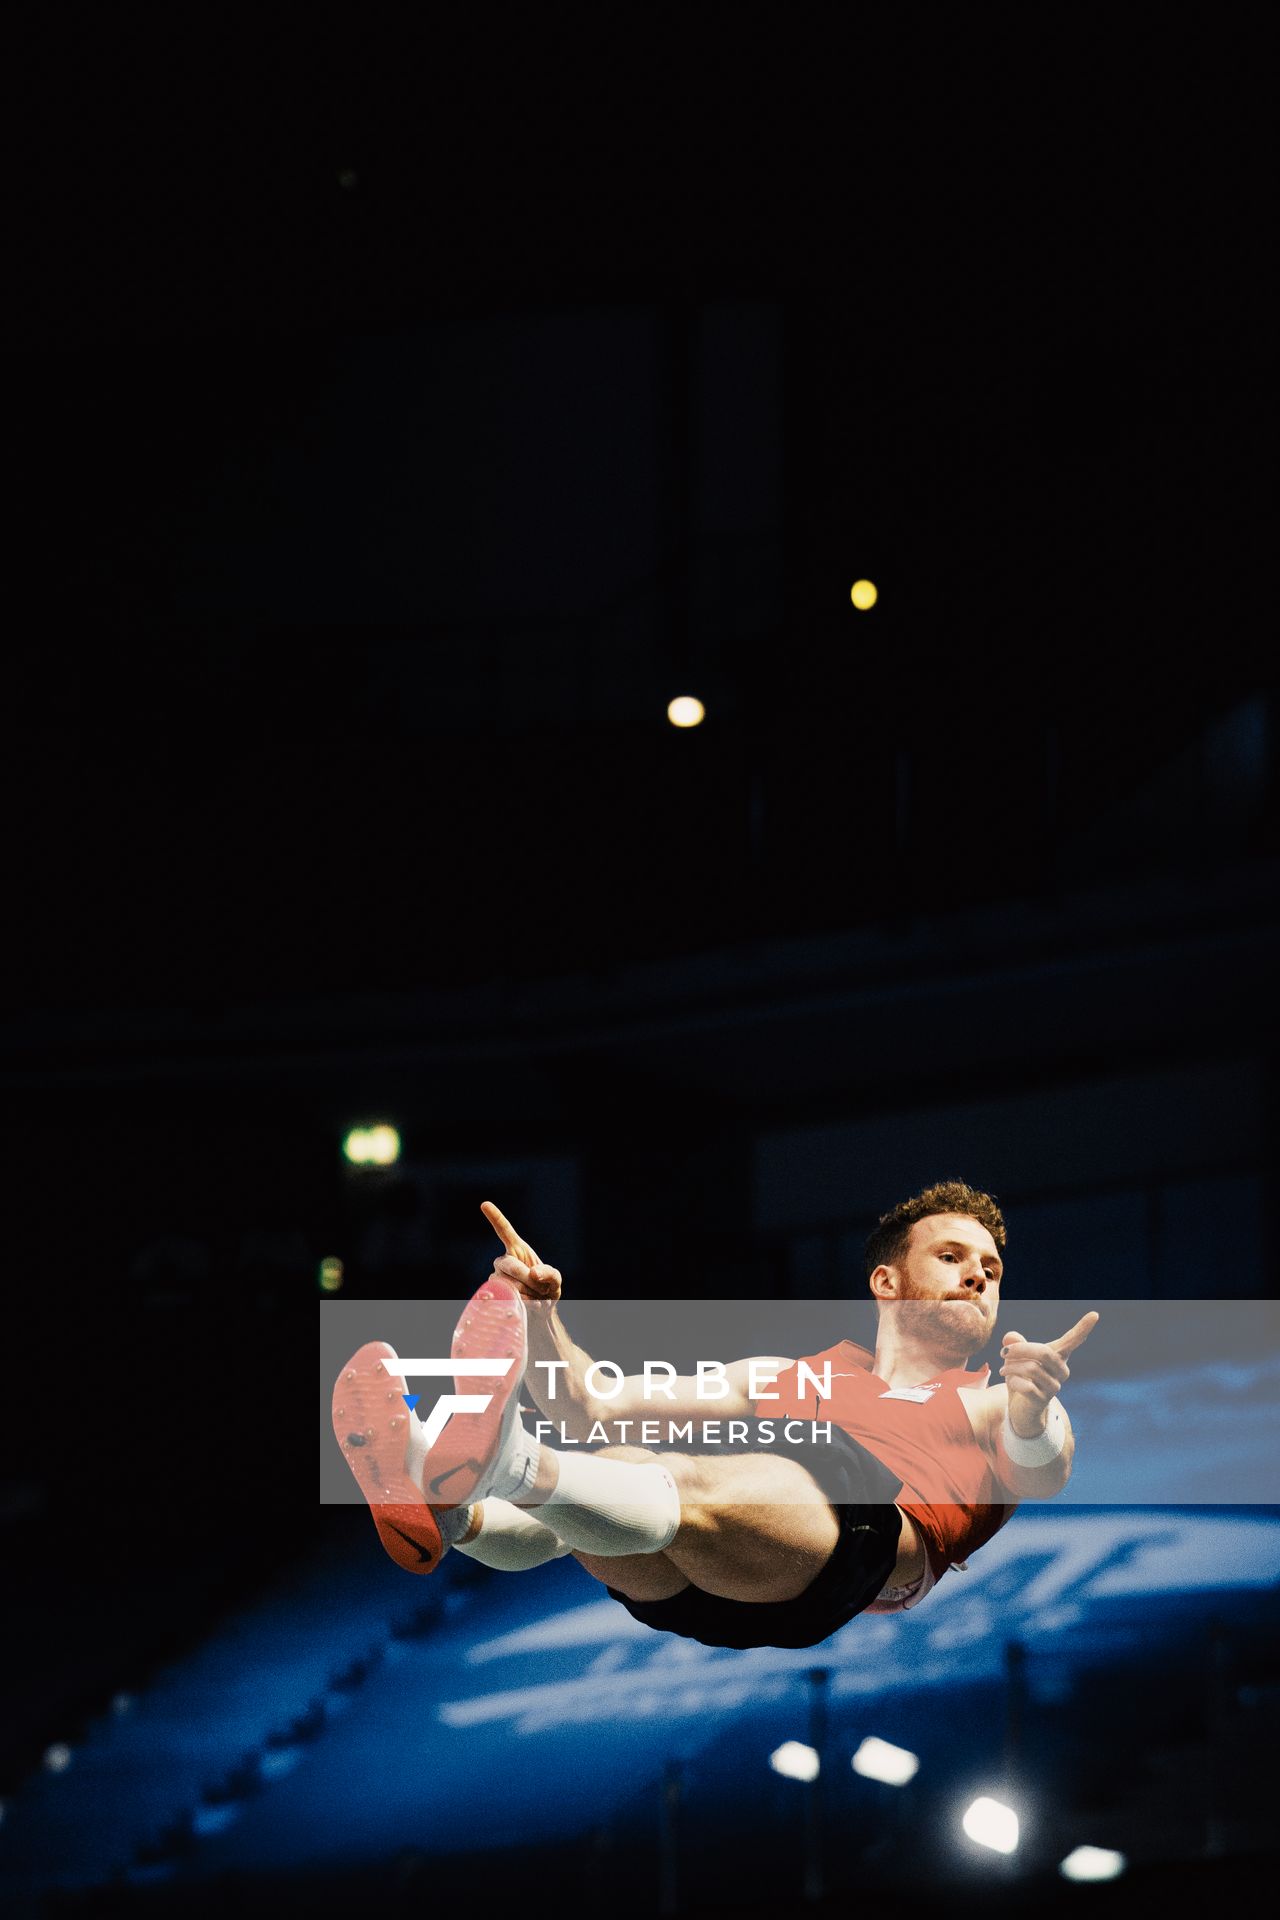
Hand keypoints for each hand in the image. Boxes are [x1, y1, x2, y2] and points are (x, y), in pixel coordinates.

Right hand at [480, 1199, 562, 1304]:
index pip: (504, 1230)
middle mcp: (503, 1261)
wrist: (539, 1312)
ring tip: (536, 1297)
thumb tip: (533, 1273)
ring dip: (528, 1293)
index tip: (485, 1204)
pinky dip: (523, 1303)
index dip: (495, 1217)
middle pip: (511, 1266)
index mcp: (517, 1249)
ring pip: (510, 1284)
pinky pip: (507, 1298)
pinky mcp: (493, 1293)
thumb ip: (549, 1274)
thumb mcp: (555, 1280)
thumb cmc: (546, 1291)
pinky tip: (529, 1304)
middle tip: (543, 1290)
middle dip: (529, 1280)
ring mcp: (495, 1277)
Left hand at [1000, 1311, 1098, 1435]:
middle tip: (1003, 1352)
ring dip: (1011, 1367)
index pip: (1072, 1341)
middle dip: (1020, 1349)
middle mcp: (1061, 1371)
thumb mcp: (1016, 1358)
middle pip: (1044, 1353)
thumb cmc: (1022, 1377)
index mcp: (1058, 1356)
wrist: (1022, 1409)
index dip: (1083, 1328)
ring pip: (1031, 1369)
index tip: (1095, 1314)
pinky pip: (1026, 1385)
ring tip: (1003, 1369)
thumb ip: (1016, 1345)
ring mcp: (1054, 1386)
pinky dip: (1012, 1381)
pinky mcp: (1043, 1400)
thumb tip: (1010, 1337)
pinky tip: (1009, 1382)